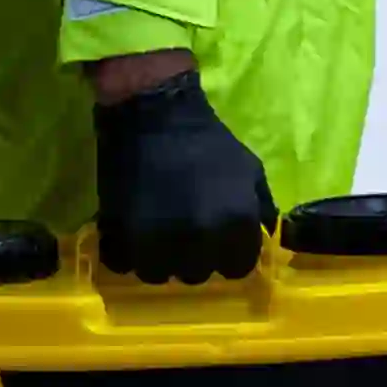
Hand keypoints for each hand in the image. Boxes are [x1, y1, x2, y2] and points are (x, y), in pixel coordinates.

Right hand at [94, 68, 274, 285]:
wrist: (154, 113)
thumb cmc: (206, 140)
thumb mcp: (249, 167)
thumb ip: (262, 206)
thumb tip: (266, 235)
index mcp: (236, 223)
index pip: (238, 268)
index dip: (227, 254)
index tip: (216, 240)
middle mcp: (200, 238)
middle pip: (198, 274)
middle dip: (193, 256)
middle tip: (183, 231)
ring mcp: (158, 240)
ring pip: (159, 274)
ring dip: (158, 258)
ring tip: (154, 233)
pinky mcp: (121, 234)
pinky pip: (124, 263)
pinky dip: (126, 252)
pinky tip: (130, 231)